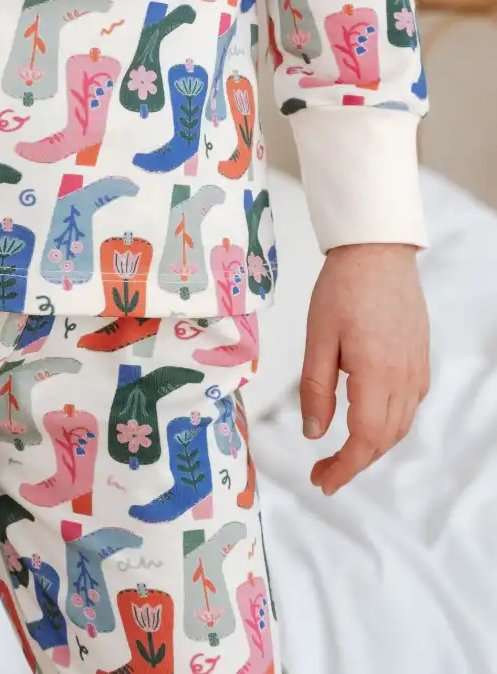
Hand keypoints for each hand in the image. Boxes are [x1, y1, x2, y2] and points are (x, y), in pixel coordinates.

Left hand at [300, 243, 429, 495]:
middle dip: (355, 463)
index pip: (366, 439)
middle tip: (323, 474)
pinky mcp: (420, 360)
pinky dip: (387, 424)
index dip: (345, 467)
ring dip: (372, 446)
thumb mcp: (317, 338)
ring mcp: (417, 370)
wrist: (377, 253)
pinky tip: (365, 421)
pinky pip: (407, 406)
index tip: (322, 481)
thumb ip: (315, 388)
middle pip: (385, 439)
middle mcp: (405, 379)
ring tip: (340, 454)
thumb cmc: (342, 289)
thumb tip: (313, 433)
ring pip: (399, 426)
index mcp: (377, 374)